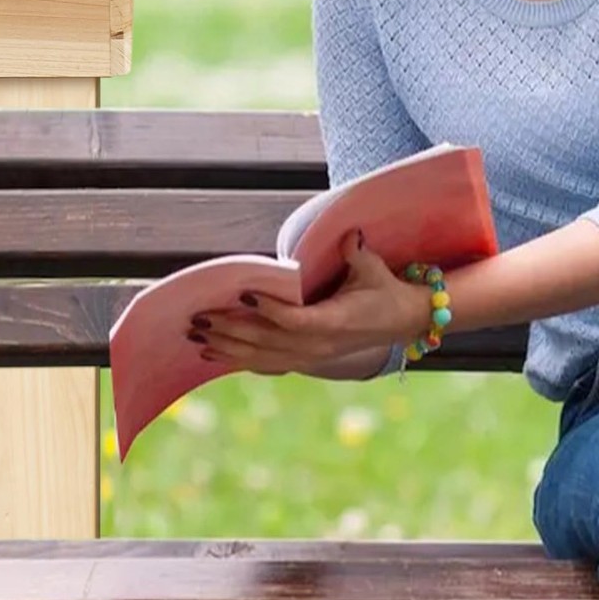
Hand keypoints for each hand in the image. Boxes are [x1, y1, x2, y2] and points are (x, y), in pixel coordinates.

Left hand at [192, 234, 430, 376]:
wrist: (403, 322)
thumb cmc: (386, 290)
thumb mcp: (374, 269)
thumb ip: (357, 253)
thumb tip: (350, 235)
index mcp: (336, 323)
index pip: (295, 320)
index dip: (269, 309)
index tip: (244, 293)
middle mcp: (319, 347)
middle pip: (268, 341)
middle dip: (231, 329)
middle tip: (199, 317)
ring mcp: (311, 357)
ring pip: (262, 357)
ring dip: (227, 347)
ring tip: (196, 337)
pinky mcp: (305, 360)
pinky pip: (267, 364)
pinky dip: (239, 359)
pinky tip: (214, 354)